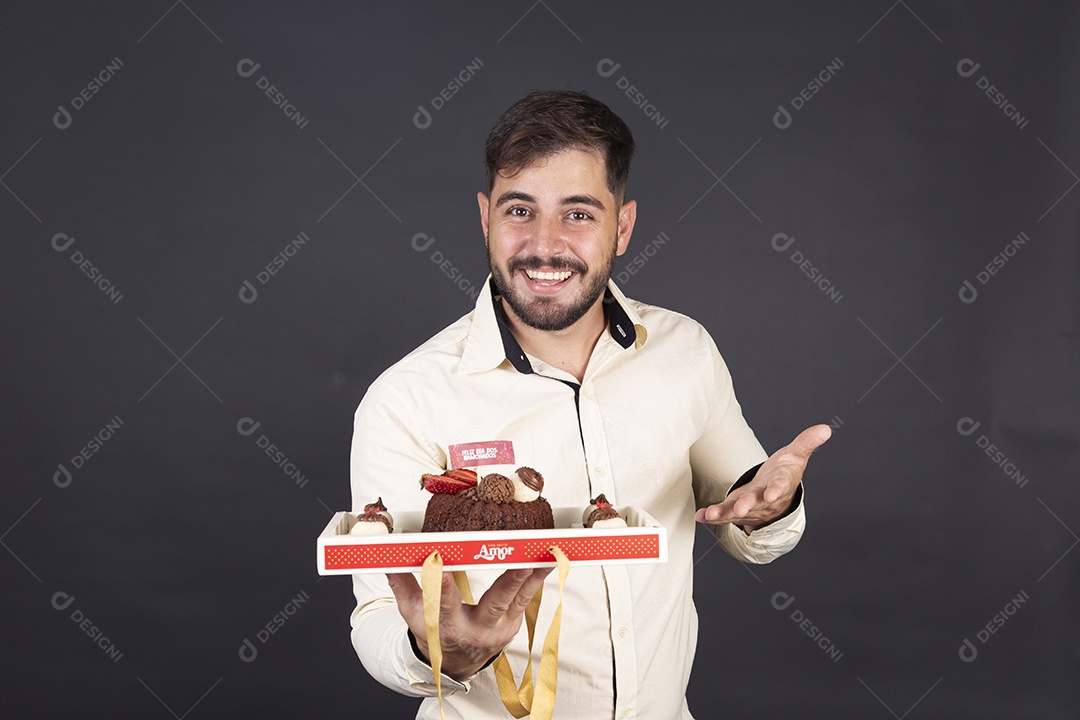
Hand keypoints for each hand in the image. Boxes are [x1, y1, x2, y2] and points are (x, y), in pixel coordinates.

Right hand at [386, 566, 552, 679]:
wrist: (457, 665)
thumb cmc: (434, 635)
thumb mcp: (412, 614)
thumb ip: (402, 585)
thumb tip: (386, 558)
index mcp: (447, 628)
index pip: (443, 605)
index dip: (440, 585)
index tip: (438, 561)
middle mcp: (476, 630)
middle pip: (494, 605)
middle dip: (508, 583)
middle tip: (521, 563)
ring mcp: (499, 629)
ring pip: (517, 600)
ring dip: (532, 577)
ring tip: (544, 556)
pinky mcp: (513, 623)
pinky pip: (526, 599)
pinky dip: (537, 580)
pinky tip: (547, 561)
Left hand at [695, 424, 830, 532]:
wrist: (775, 495)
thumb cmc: (784, 472)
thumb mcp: (795, 455)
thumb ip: (806, 442)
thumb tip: (825, 428)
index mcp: (780, 484)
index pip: (780, 487)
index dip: (776, 491)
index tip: (772, 494)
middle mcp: (764, 499)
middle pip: (756, 503)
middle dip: (748, 505)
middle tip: (741, 509)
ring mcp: (749, 506)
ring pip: (737, 512)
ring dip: (724, 514)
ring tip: (712, 515)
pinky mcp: (735, 508)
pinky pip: (723, 513)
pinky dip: (712, 515)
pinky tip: (701, 515)